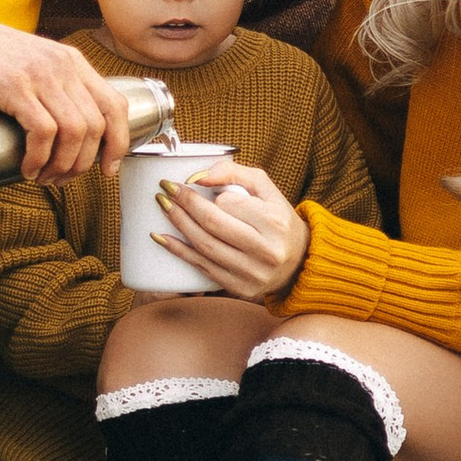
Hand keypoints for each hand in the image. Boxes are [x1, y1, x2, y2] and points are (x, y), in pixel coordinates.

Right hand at [0, 0, 134, 181]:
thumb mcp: (27, 63)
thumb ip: (48, 86)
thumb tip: (62, 133)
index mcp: (70, 60)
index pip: (115, 104)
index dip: (119, 142)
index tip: (107, 168)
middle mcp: (62, 64)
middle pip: (97, 125)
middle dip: (83, 163)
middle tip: (60, 179)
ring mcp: (39, 74)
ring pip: (75, 133)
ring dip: (62, 165)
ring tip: (43, 177)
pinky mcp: (14, 86)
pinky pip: (44, 132)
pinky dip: (40, 158)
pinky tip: (27, 167)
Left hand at [155, 161, 310, 300]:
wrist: (299, 262)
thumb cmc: (277, 219)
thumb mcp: (264, 188)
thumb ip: (233, 173)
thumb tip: (197, 176)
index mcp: (274, 222)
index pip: (230, 203)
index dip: (209, 193)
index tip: (190, 183)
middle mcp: (266, 250)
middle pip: (213, 225)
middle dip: (184, 204)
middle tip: (165, 190)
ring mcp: (253, 272)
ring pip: (205, 246)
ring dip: (178, 224)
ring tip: (163, 206)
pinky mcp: (240, 288)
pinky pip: (203, 268)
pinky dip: (179, 251)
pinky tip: (161, 237)